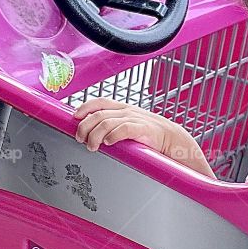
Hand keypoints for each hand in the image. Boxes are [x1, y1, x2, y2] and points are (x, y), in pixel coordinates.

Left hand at [72, 98, 215, 177]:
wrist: (173, 140)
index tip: (75, 118)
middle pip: (97, 114)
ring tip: (92, 146)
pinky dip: (112, 136)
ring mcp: (134, 119)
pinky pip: (122, 129)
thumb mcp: (129, 127)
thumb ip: (114, 127)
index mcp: (123, 108)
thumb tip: (93, 134)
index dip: (84, 107)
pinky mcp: (142, 129)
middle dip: (84, 126)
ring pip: (105, 122)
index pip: (99, 102)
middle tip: (80, 139)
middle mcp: (126, 111)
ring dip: (94, 135)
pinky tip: (108, 143)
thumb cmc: (150, 136)